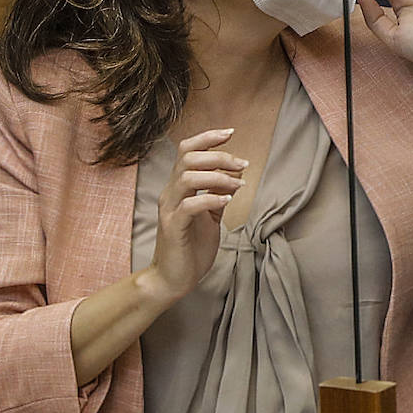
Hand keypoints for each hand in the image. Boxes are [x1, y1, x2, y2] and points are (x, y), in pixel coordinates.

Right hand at [149, 128, 245, 301]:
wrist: (173, 279)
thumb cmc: (191, 247)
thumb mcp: (210, 216)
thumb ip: (218, 195)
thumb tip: (234, 176)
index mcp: (178, 188)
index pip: (186, 151)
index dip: (207, 138)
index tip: (230, 133)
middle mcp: (171, 194)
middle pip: (188, 158)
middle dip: (219, 156)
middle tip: (242, 164)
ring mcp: (170, 210)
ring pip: (187, 177)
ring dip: (217, 176)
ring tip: (237, 183)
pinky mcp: (173, 228)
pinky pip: (190, 205)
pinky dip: (211, 198)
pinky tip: (227, 200)